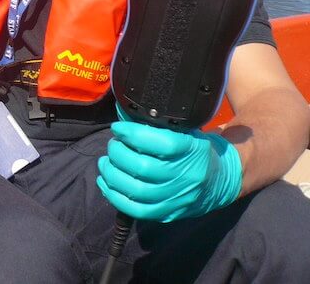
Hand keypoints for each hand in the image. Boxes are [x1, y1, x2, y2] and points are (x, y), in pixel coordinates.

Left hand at [96, 118, 242, 221]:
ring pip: (136, 190)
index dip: (133, 134)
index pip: (162, 143)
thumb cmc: (196, 150)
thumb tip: (123, 114)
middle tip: (113, 145)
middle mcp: (187, 175)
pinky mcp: (169, 213)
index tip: (118, 128)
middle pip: (143, 168)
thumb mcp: (186, 131)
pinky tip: (106, 182)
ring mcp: (178, 197)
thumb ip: (159, 125)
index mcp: (192, 149)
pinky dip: (115, 196)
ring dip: (112, 174)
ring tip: (106, 162)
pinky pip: (137, 211)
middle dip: (118, 153)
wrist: (220, 181)